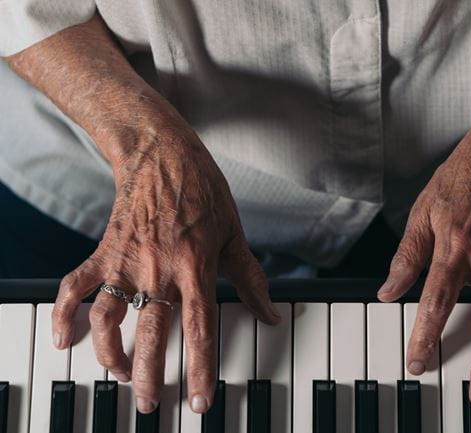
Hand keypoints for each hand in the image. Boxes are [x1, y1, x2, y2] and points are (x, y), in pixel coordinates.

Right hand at [50, 123, 279, 413]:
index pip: (199, 329)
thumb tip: (272, 314)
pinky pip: (75, 288)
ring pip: (110, 321)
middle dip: (151, 378)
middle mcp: (159, 270)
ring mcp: (127, 262)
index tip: (201, 401)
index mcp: (196, 267)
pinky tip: (64, 339)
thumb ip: (252, 279)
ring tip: (121, 375)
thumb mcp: (236, 234)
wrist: (163, 155)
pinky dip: (65, 314)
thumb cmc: (203, 191)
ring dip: (111, 355)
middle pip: (152, 336)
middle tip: (152, 405)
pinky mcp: (103, 252)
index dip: (201, 370)